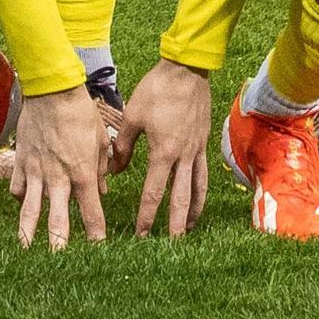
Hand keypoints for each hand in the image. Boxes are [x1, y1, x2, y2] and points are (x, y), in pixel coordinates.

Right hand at [9, 81, 111, 250]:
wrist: (52, 90)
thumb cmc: (81, 112)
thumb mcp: (101, 140)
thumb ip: (102, 168)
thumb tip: (101, 189)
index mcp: (83, 173)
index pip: (91, 213)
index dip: (96, 235)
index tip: (100, 251)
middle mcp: (58, 178)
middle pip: (58, 220)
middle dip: (59, 245)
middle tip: (59, 267)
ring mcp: (36, 171)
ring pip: (31, 209)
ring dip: (28, 233)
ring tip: (25, 251)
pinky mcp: (21, 161)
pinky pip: (19, 186)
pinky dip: (21, 198)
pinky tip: (23, 205)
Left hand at [115, 60, 214, 237]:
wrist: (186, 71)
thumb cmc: (156, 91)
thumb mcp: (132, 116)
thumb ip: (122, 146)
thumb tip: (114, 170)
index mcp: (162, 152)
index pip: (153, 192)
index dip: (147, 216)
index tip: (141, 235)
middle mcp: (182, 157)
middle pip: (179, 199)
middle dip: (174, 224)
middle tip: (170, 247)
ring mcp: (196, 151)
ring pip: (196, 190)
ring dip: (192, 213)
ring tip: (187, 231)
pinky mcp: (203, 144)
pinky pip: (203, 174)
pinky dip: (201, 192)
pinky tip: (197, 200)